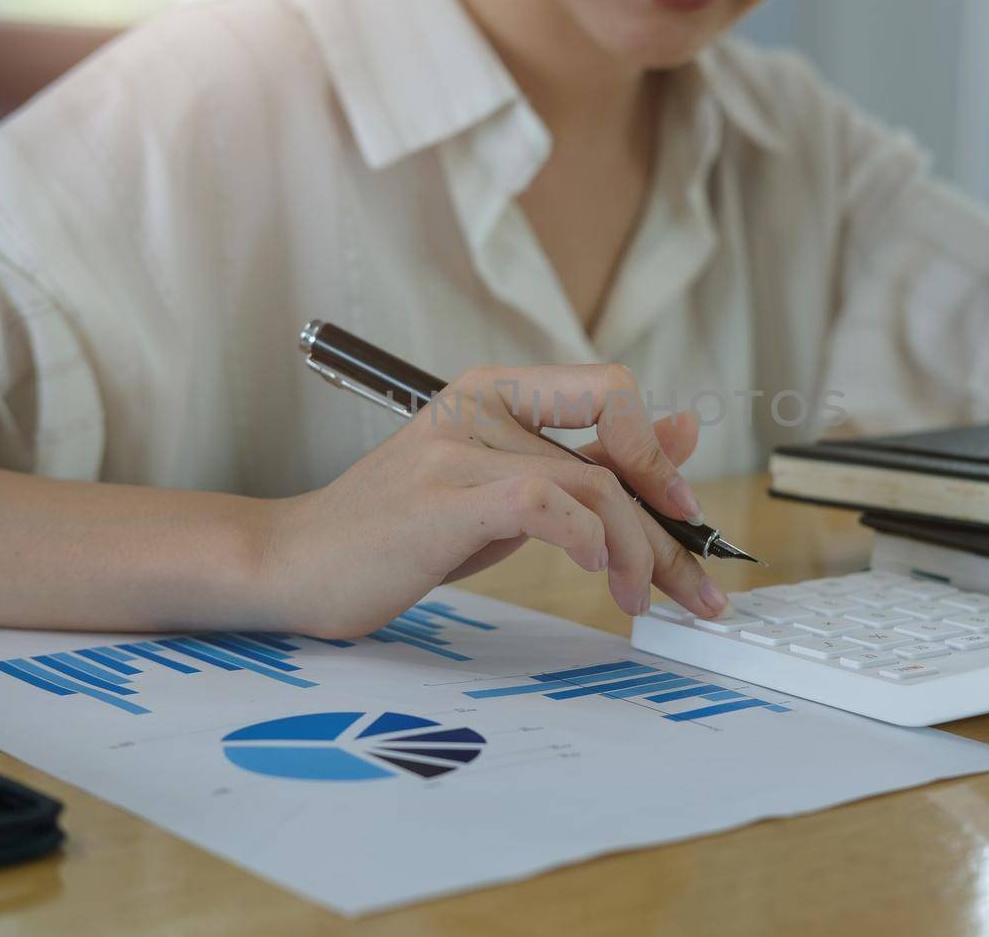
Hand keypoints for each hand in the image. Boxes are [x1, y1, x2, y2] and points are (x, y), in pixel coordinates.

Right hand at [252, 364, 730, 637]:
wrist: (293, 563)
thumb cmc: (397, 531)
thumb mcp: (502, 488)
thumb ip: (582, 458)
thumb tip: (681, 432)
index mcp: (495, 390)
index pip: (611, 387)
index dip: (658, 450)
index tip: (684, 515)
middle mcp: (480, 403)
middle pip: (613, 450)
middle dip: (667, 528)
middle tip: (695, 587)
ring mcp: (459, 446)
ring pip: (591, 484)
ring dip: (636, 552)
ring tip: (641, 602)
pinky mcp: (444, 495)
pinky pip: (543, 502)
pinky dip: (584, 537)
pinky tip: (594, 571)